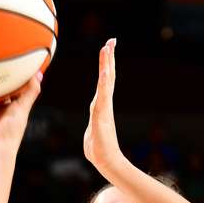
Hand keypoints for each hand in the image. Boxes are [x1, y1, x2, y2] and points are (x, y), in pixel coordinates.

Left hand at [83, 39, 124, 178]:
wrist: (106, 161)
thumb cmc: (98, 151)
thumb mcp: (91, 133)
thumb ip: (92, 127)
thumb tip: (92, 132)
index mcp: (100, 106)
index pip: (103, 81)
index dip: (105, 65)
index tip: (107, 49)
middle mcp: (103, 103)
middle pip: (107, 76)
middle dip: (109, 57)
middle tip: (112, 40)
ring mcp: (104, 107)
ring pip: (106, 80)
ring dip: (107, 63)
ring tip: (108, 47)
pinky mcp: (102, 113)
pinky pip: (103, 93)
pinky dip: (105, 80)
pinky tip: (106, 69)